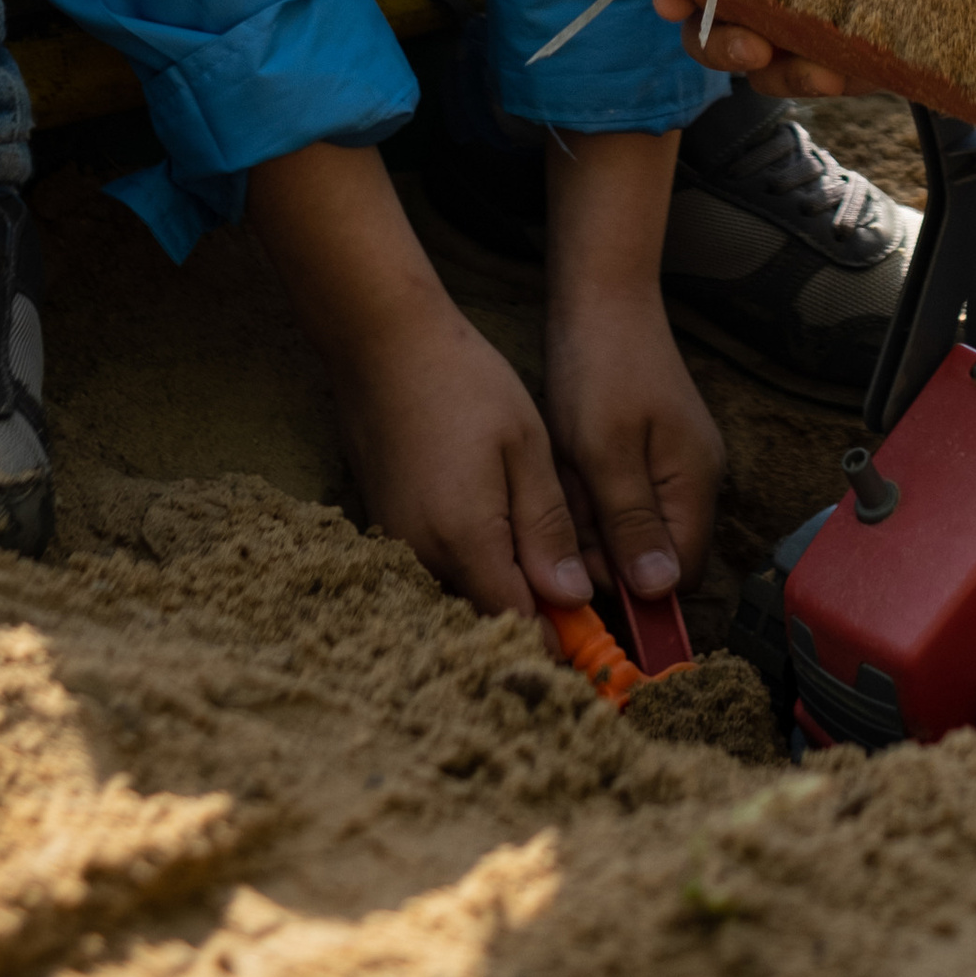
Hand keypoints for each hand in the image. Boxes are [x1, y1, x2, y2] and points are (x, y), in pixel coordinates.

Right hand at [247, 139, 590, 615]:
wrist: (381, 344)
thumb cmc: (463, 383)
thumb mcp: (525, 447)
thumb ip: (547, 528)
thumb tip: (573, 598)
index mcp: (465, 541)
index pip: (518, 623)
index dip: (560, 632)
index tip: (594, 629)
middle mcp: (422, 558)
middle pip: (485, 617)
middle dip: (530, 616)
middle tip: (572, 589)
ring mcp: (397, 546)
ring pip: (459, 594)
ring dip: (498, 588)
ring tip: (536, 553)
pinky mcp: (385, 528)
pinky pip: (434, 568)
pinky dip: (468, 564)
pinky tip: (493, 527)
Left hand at [543, 126, 721, 599]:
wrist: (601, 295)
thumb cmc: (602, 367)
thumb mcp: (606, 451)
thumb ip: (631, 522)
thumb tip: (657, 591)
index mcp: (693, 483)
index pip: (678, 575)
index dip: (631, 586)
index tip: (581, 565)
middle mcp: (692, 479)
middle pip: (652, 554)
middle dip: (603, 548)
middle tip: (565, 511)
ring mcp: (671, 462)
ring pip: (630, 527)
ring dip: (591, 519)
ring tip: (566, 480)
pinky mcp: (646, 447)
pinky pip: (620, 496)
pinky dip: (590, 492)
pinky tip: (568, 466)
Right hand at [646, 0, 916, 94]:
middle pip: (715, 27)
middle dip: (719, 44)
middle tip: (751, 47)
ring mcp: (805, 21)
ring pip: (764, 66)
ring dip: (779, 74)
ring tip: (818, 71)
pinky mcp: (846, 51)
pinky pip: (819, 77)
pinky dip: (823, 78)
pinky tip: (846, 72)